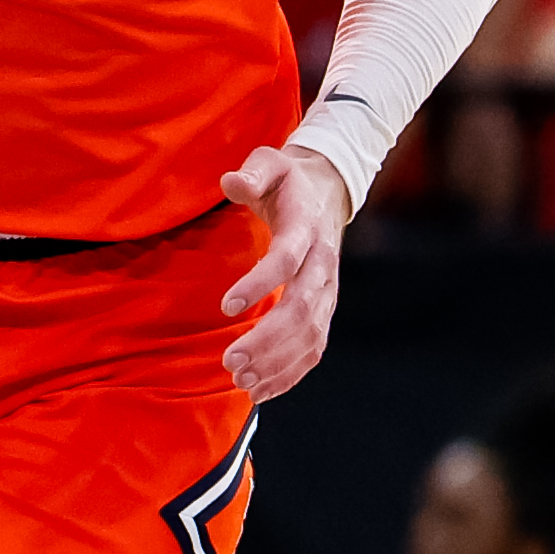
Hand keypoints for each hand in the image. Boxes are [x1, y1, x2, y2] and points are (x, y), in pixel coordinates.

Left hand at [216, 142, 354, 395]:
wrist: (327, 192)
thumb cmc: (287, 180)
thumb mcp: (270, 163)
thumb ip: (252, 173)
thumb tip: (231, 181)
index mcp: (307, 229)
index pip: (287, 260)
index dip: (260, 283)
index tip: (226, 306)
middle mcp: (323, 265)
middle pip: (302, 309)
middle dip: (267, 340)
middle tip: (230, 361)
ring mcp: (327, 291)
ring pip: (311, 335)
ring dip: (278, 363)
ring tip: (241, 381)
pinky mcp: (324, 309)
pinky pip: (315, 348)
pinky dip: (291, 373)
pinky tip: (262, 390)